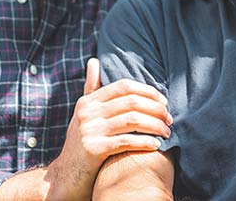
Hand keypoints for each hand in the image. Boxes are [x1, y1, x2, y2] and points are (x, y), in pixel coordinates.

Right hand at [45, 59, 171, 199]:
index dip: (147, 91)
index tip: (163, 101)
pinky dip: (144, 142)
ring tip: (167, 132)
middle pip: (132, 102)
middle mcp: (87, 113)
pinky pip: (126, 141)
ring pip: (132, 120)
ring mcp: (89, 131)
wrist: (66, 175)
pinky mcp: (92, 150)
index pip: (124, 86)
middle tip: (169, 119)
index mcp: (88, 101)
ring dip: (155, 125)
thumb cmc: (81, 141)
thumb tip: (94, 61)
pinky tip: (156, 144)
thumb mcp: (84, 113)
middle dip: (156, 110)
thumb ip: (92, 88)